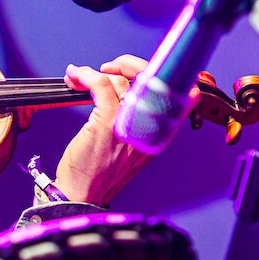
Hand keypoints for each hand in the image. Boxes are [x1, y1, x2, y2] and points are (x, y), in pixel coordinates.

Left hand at [55, 54, 199, 205]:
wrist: (82, 194)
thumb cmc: (100, 169)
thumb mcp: (132, 145)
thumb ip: (138, 116)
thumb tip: (124, 83)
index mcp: (163, 133)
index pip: (183, 93)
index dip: (163, 71)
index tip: (136, 69)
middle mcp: (152, 128)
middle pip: (151, 79)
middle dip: (129, 64)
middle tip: (109, 68)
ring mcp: (130, 125)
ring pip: (122, 81)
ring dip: (97, 73)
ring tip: (81, 78)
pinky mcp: (107, 124)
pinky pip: (101, 85)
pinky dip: (85, 75)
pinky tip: (75, 76)